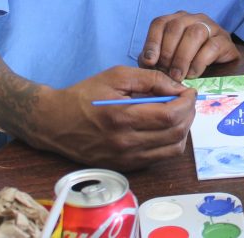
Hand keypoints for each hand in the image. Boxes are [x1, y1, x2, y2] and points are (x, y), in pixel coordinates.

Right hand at [33, 66, 196, 170]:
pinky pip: (158, 158)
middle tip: (187, 101)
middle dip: (189, 114)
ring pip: (172, 150)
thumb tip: (178, 88)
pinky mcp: (124, 167)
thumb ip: (151, 79)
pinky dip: (169, 142)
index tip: (190, 92)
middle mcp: (125, 143)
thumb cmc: (84, 95)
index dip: (188, 103)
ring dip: (183, 130)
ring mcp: (125, 159)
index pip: (171, 115)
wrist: (54, 122)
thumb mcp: (116, 76)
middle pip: (176, 133)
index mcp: (122, 117)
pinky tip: (164, 128)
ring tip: (178, 114)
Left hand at [139, 12, 239, 80]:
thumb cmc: (188, 65)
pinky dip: (199, 62)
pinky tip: (193, 74)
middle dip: (168, 52)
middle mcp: (193, 19)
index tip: (149, 62)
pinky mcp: (225, 40)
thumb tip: (147, 63)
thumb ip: (155, 60)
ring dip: (183, 57)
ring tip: (178, 76)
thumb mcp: (167, 62)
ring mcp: (211, 27)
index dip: (152, 42)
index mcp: (176, 20)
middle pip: (176, 26)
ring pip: (195, 33)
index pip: (160, 23)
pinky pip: (212, 46)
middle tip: (167, 73)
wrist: (220, 70)